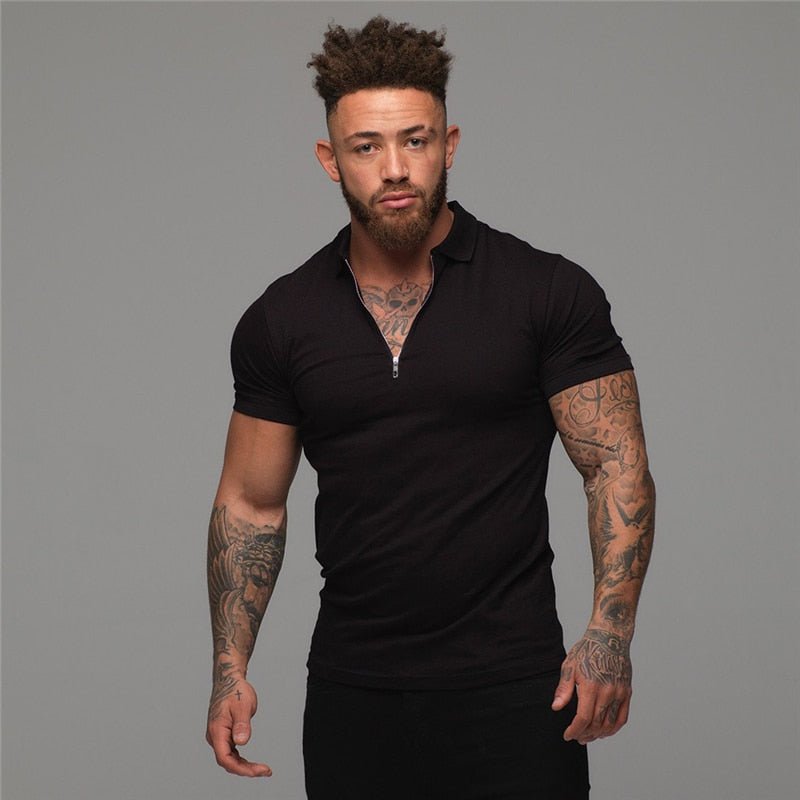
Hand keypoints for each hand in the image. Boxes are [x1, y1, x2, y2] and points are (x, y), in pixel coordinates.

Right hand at [206, 674, 271, 776]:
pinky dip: (241, 760)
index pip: (225, 758)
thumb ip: (242, 724)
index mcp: (217, 730)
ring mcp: (219, 737)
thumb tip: (241, 742)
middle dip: (245, 769)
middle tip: (265, 771)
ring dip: (244, 766)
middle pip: (227, 762)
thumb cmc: (235, 690)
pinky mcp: (224, 735)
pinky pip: (231, 753)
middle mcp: (215, 736)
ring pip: (229, 759)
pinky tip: (252, 763)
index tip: (258, 771)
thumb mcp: (242, 705)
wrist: (229, 680)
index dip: (241, 768)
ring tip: (262, 770)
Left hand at [551, 627, 632, 744]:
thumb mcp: (570, 666)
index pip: (583, 718)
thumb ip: (563, 689)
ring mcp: (619, 693)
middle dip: (585, 734)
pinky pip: (622, 717)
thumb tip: (556, 707)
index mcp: (590, 687)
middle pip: (596, 724)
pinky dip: (614, 728)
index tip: (567, 735)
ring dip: (599, 734)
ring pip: (610, 724)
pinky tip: (605, 731)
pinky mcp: (627, 692)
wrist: (610, 638)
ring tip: (589, 736)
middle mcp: (607, 692)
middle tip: (577, 738)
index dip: (574, 730)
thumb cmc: (587, 650)